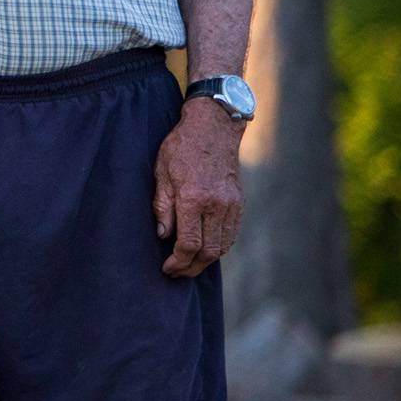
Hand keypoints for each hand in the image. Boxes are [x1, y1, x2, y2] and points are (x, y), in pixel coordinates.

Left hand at [153, 97, 245, 277]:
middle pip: (208, 251)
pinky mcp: (239, 202)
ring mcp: (231, 204)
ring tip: (189, 264)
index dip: (177, 262)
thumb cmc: (181, 147)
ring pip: (223, 245)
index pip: (189, 243)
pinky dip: (219, 246)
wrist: (214, 127)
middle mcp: (217, 204)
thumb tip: (163, 236)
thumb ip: (162, 207)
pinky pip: (231, 233)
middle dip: (192, 268)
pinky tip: (205, 248)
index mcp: (194, 198)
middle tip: (177, 272)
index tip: (167, 268)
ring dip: (206, 260)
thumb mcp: (161, 174)